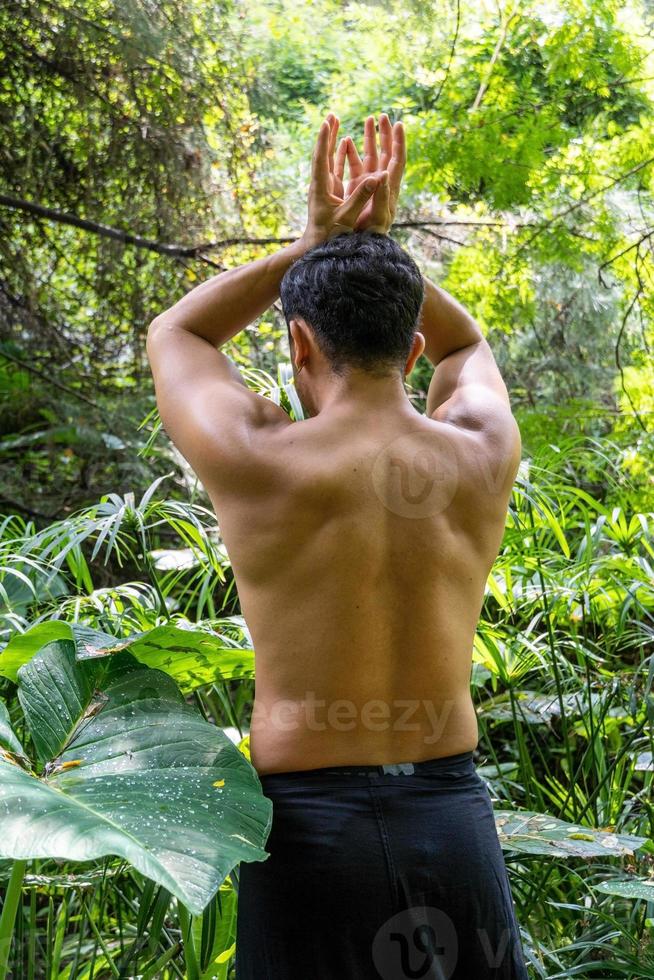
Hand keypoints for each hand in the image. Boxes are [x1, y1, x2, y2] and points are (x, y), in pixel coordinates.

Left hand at [301, 113, 387, 249]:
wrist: (317, 248)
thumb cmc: (330, 236)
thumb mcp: (347, 217)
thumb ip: (361, 197)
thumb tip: (377, 178)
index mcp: (321, 188)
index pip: (321, 159)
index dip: (324, 140)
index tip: (327, 122)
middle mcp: (320, 184)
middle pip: (322, 153)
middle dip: (327, 134)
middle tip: (332, 115)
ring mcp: (323, 187)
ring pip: (326, 159)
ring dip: (332, 140)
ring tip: (336, 121)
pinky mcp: (328, 192)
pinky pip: (333, 168)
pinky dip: (338, 154)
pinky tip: (345, 144)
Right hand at [335, 114, 405, 233]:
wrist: (359, 246)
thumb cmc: (371, 235)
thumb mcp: (379, 217)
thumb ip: (382, 196)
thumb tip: (385, 173)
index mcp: (390, 189)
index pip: (397, 160)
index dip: (399, 142)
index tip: (399, 124)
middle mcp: (381, 184)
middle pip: (386, 153)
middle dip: (385, 134)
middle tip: (383, 116)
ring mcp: (369, 185)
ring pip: (371, 156)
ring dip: (370, 139)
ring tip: (368, 120)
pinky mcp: (356, 188)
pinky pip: (355, 166)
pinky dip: (352, 152)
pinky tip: (347, 141)